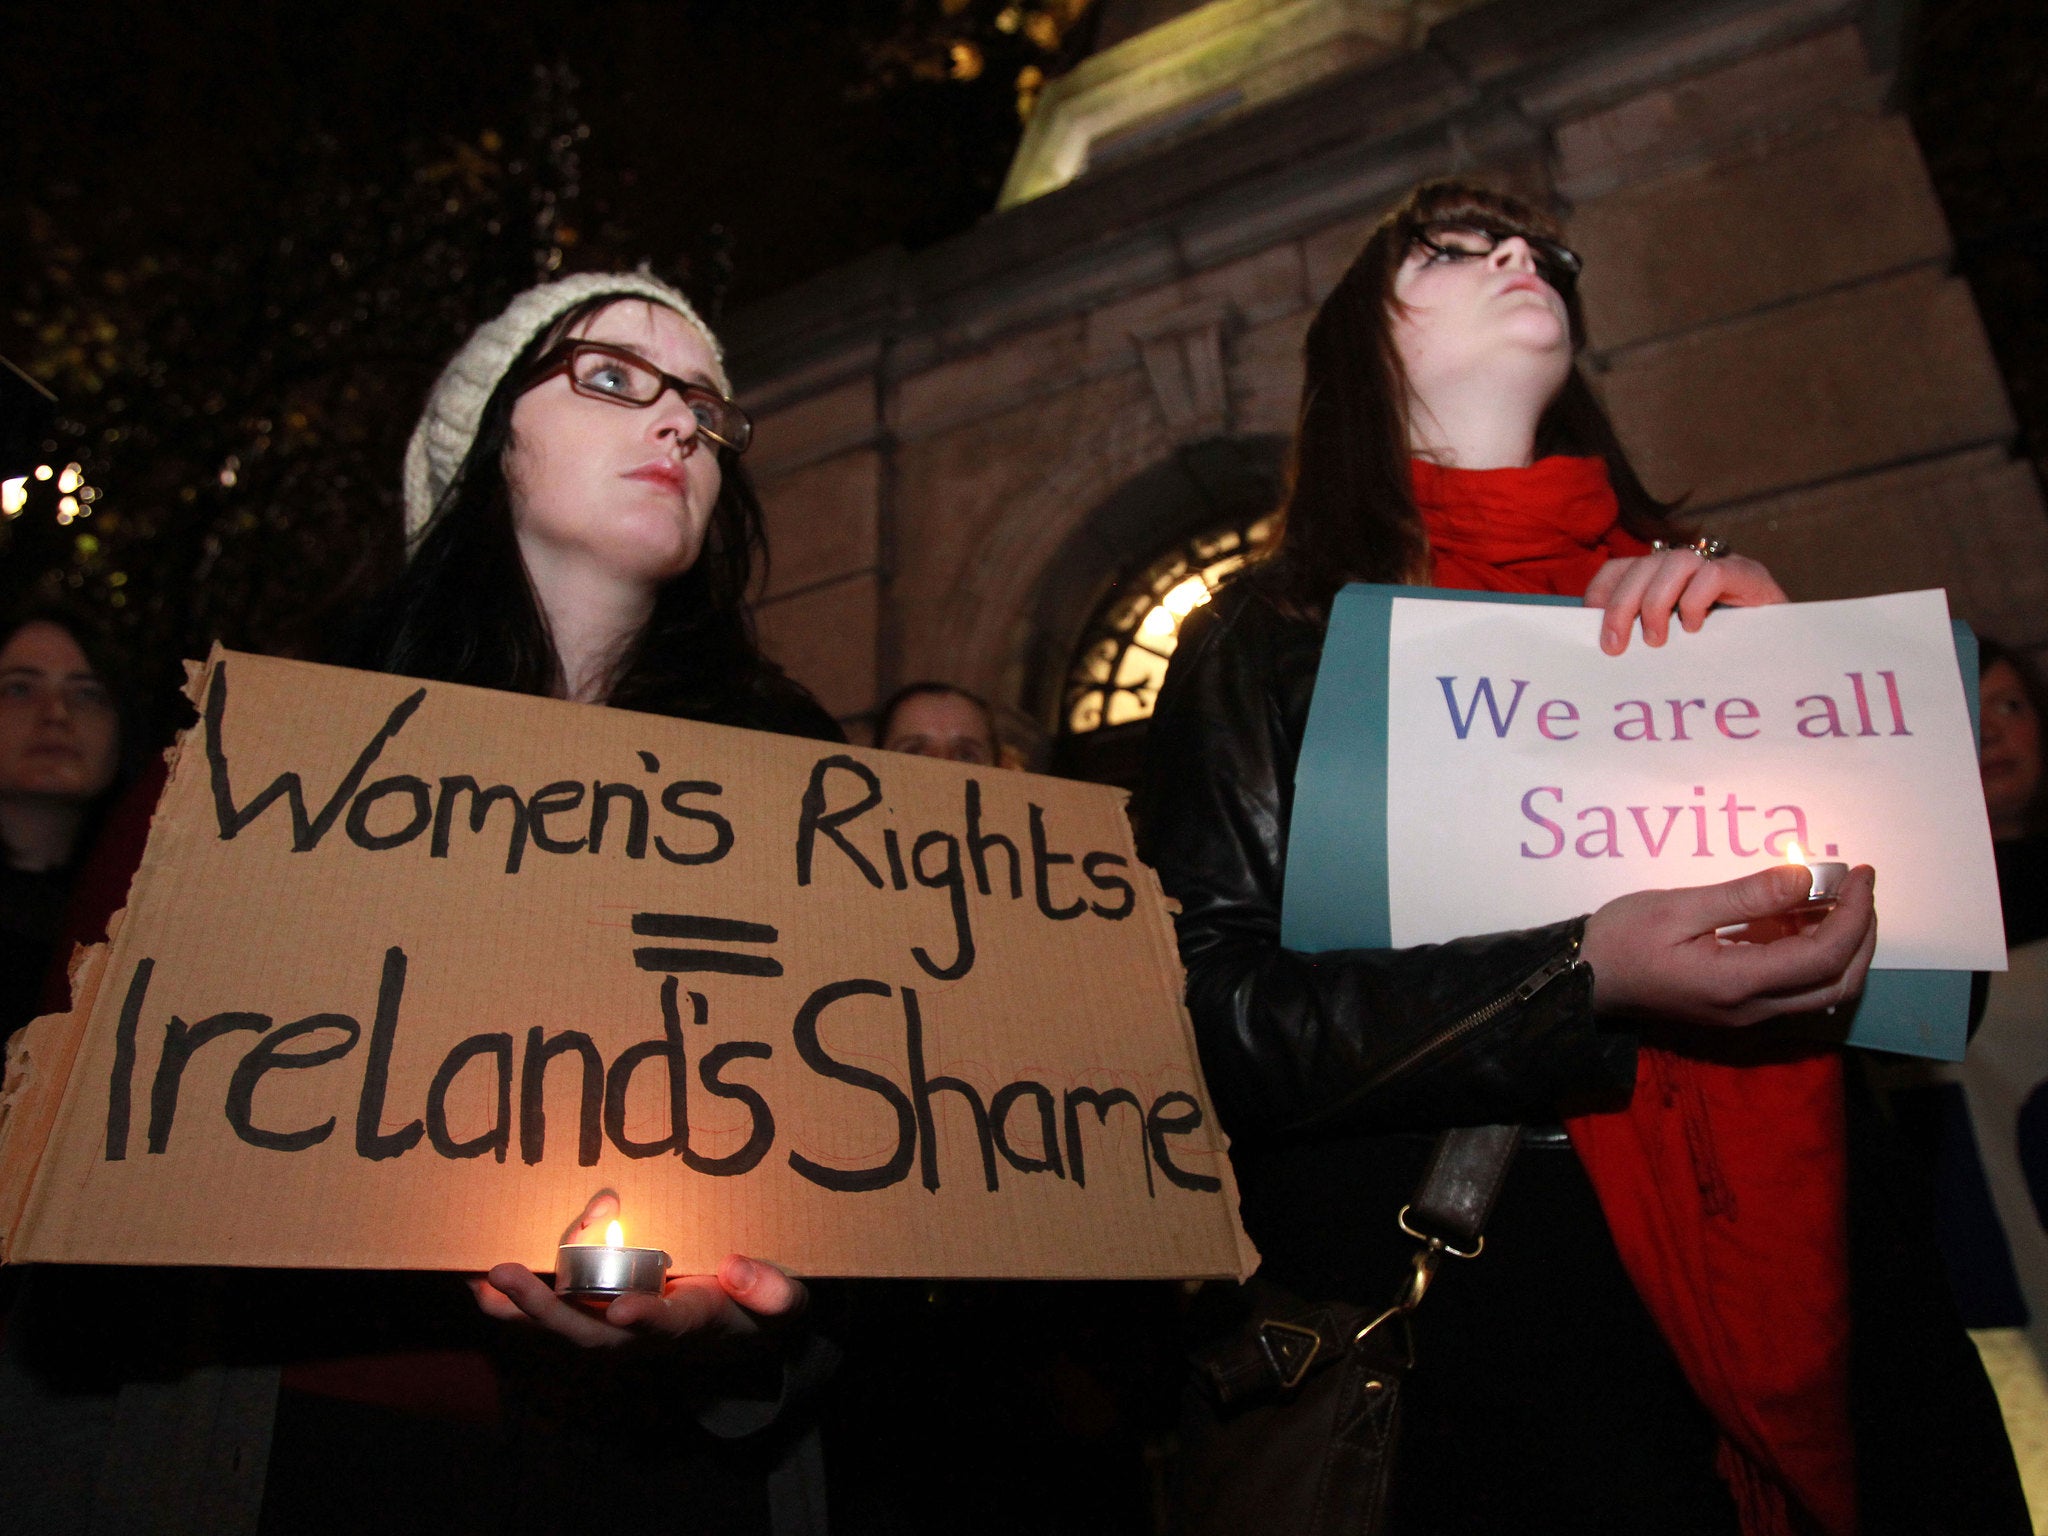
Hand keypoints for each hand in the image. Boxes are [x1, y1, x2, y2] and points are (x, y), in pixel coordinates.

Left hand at [471, 1190, 806, 1348]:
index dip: (645, 1319)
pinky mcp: (604, 1313)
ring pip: (566, 1326)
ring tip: (481, 1282)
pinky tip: (484, 1282)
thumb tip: (736, 1268)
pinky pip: (560, 1310)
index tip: (625, 1309)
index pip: (665, 1327)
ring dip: (521, 1308)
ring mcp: (621, 1327)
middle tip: (506, 1276)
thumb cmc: (759, 1310)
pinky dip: (522, 1301)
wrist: (741, 1334)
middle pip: (591, 1333)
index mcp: (693, 1325)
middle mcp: (647, 1334)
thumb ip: (772, 1291)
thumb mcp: (784, 1303)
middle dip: (547, 1309)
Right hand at [1580, 863, 1875, 1027]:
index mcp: (1739, 983)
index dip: (1855, 913)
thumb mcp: (1678, 906)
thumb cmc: (1622, 938)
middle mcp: (1753, 1008)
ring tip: (1834, 897)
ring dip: (1842, 946)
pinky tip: (1800, 916)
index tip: (1859, 873)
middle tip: (1859, 888)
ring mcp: (1747, 1014)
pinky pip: (1795, 986)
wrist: (1584, 979)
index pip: (1824, 955)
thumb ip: (1745, 895)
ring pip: (1823, 990)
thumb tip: (1805, 878)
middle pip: (1839, 982)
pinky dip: (1813, 952)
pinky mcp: (1739, 1007)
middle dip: (1863, 934)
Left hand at [1584, 550, 1784, 653]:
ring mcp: (1722, 567)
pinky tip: (1693, 629)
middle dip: (1621, 605)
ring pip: (1675, 562)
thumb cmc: (1720, 663)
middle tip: (1616, 646)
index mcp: (1665, 580)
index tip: (1589, 623)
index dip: (1601, 591)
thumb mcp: (1670, 650)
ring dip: (1655, 603)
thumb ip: (1640, 640)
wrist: (1784, 665)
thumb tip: (1600, 646)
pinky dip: (1695, 601)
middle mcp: (1691, 567)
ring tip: (1658, 641)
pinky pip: (1714, 573)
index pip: (1621, 568)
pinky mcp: (1751, 577)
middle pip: (1642, 565)